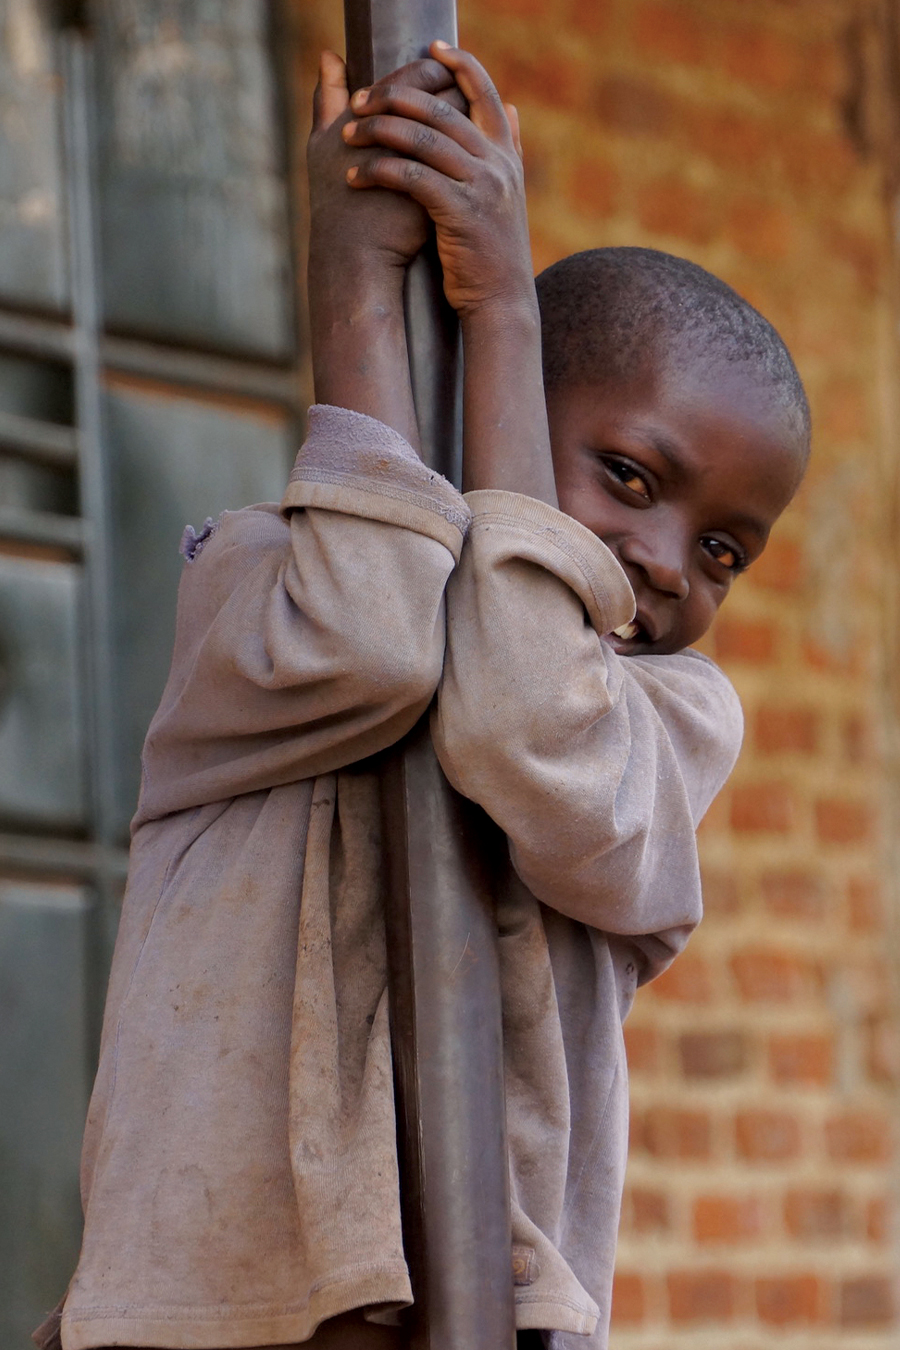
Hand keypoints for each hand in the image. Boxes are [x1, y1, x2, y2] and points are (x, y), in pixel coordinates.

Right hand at [307, 50, 465, 274]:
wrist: (354, 256)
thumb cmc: (335, 199)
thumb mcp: (323, 143)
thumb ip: (329, 96)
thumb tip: (329, 53)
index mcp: (372, 113)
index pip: (413, 76)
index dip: (428, 74)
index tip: (438, 79)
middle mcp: (401, 134)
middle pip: (443, 94)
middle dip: (454, 92)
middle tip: (458, 98)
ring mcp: (426, 165)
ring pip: (461, 126)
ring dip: (466, 121)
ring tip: (465, 125)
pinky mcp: (440, 192)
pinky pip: (464, 159)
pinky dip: (468, 152)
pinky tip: (467, 155)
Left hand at [342, 43, 533, 318]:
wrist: (502, 302)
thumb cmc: (495, 252)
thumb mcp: (509, 195)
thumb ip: (509, 151)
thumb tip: (513, 108)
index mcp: (507, 154)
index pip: (485, 92)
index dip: (459, 64)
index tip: (431, 48)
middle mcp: (497, 165)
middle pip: (441, 110)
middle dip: (395, 97)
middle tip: (359, 99)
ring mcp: (481, 188)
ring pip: (422, 140)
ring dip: (378, 132)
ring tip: (347, 135)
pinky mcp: (460, 214)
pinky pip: (413, 178)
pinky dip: (380, 171)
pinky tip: (356, 175)